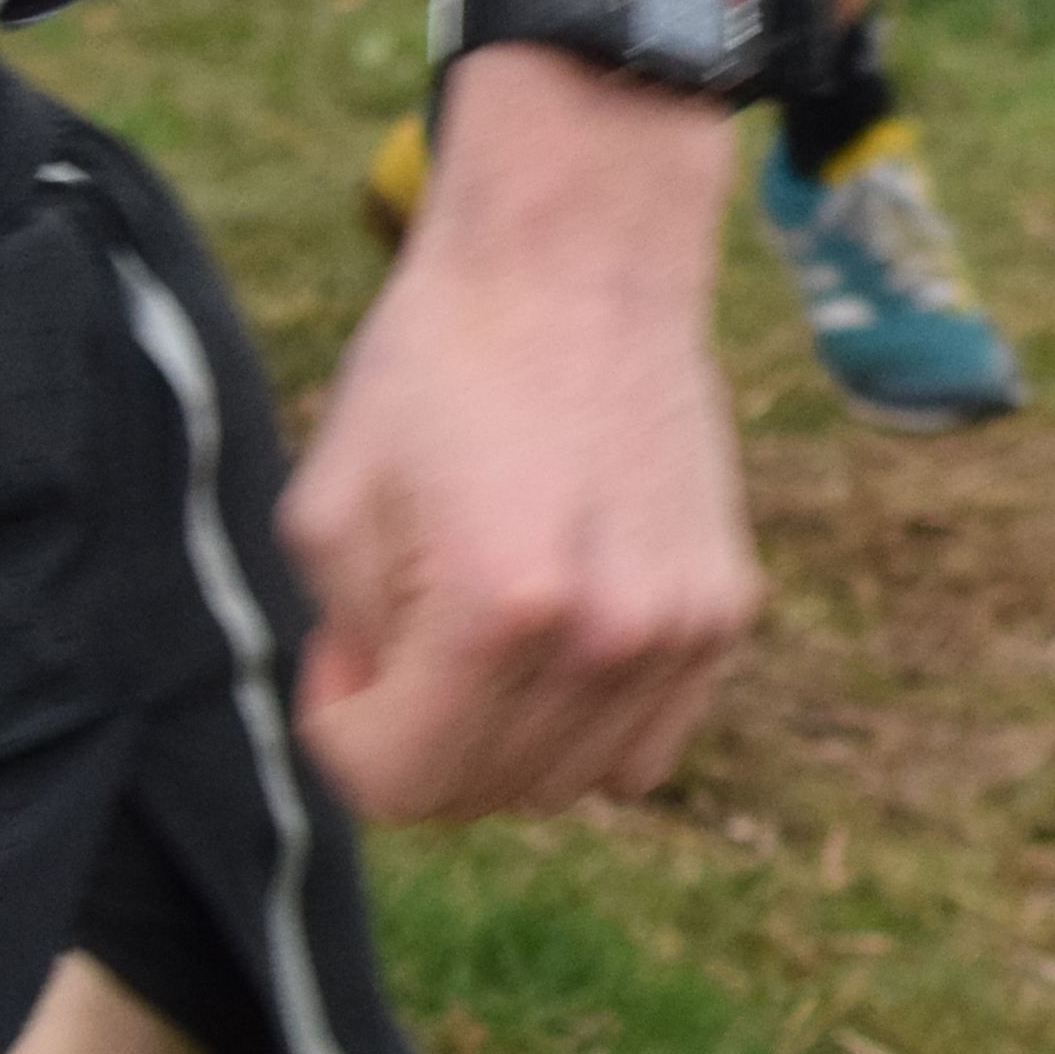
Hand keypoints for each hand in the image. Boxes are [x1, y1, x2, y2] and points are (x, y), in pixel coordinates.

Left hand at [281, 45, 757, 816]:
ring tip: (480, 626)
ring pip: (568, 783)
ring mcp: (683, 628)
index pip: (399, 785)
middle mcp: (607, 636)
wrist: (580, 259)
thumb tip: (388, 712)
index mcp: (496, 609)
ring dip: (502, 737)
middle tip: (401, 628)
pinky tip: (555, 633)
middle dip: (416, 734)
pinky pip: (645, 743)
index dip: (340, 732)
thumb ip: (342, 645)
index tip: (342, 651)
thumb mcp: (328, 507)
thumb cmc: (439, 364)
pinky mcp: (726, 607)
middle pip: (483, 795)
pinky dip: (587, 724)